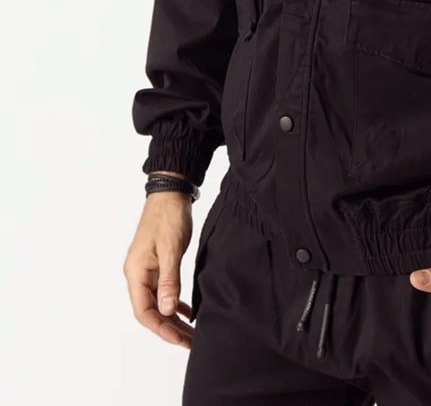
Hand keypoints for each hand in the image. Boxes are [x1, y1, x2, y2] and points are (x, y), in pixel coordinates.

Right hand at [123, 191, 194, 347]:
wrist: (171, 192)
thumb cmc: (169, 216)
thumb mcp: (171, 249)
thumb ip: (169, 280)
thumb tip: (168, 310)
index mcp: (136, 272)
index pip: (144, 311)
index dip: (161, 328)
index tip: (179, 340)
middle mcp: (137, 273)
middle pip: (150, 310)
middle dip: (169, 328)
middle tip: (190, 341)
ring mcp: (146, 269)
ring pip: (158, 302)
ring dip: (172, 318)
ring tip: (190, 332)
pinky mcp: (157, 263)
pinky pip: (163, 290)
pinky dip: (174, 302)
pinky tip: (187, 312)